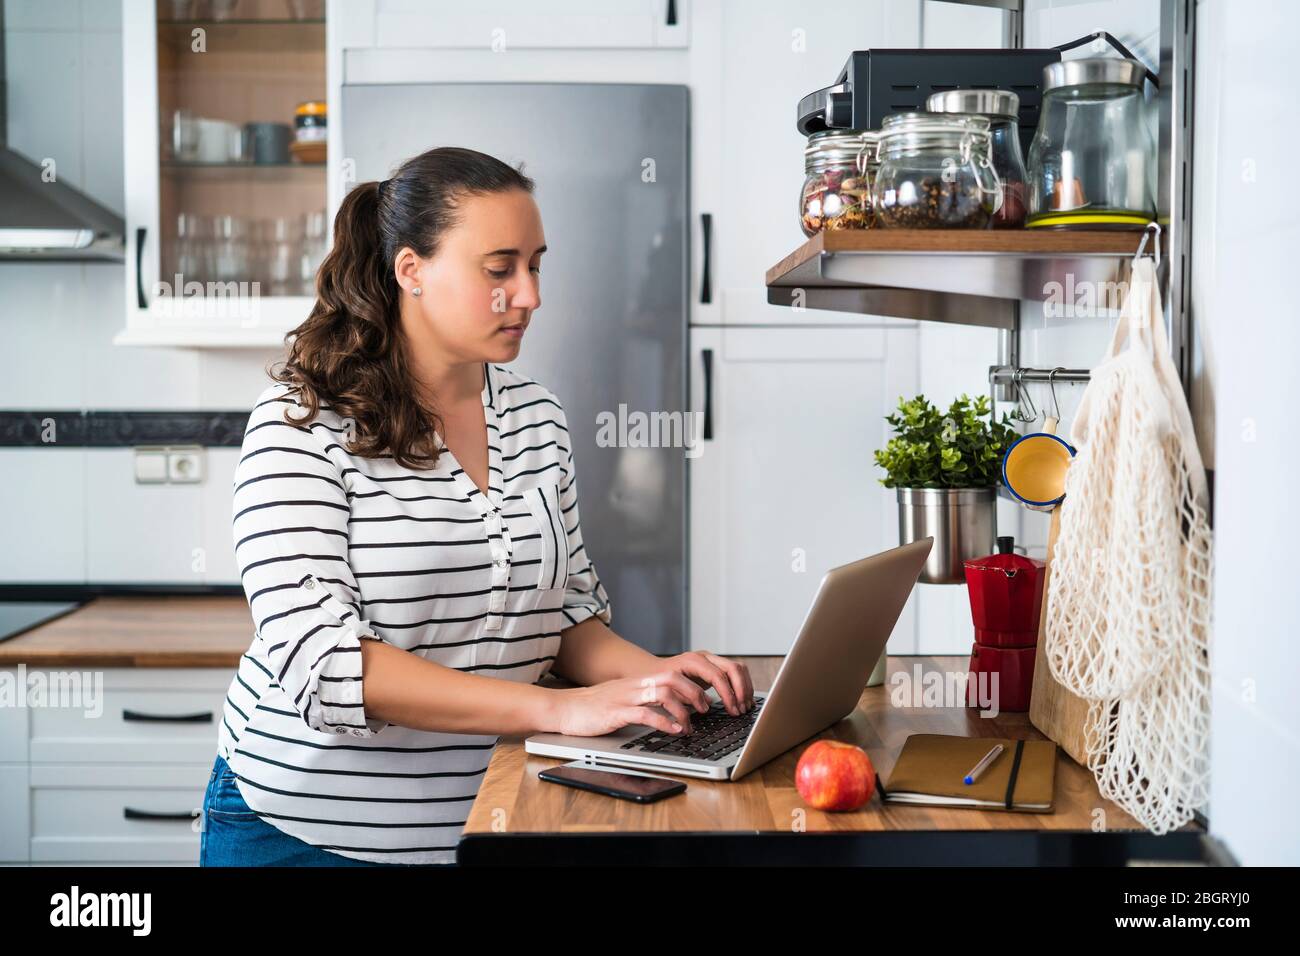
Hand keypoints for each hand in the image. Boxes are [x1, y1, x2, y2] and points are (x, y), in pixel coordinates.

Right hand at [550, 667, 714, 737]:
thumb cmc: (593, 707)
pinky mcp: (616, 713)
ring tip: (689, 726)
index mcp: (637, 682)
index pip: (672, 674)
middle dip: (693, 693)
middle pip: (672, 678)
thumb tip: (668, 709)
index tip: (702, 701)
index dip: (691, 686)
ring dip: (682, 710)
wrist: (564, 708)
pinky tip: (673, 731)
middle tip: (703, 710)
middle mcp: (634, 686)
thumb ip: (643, 700)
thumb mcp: (622, 698)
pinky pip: (645, 714)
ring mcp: (625, 698)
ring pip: (663, 694)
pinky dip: (664, 723)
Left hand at [660, 650, 753, 716]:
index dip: (728, 694)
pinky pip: (735, 672)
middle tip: (742, 709)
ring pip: (738, 668)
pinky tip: (743, 699)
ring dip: (745, 688)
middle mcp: (705, 657)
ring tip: (745, 706)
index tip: (733, 709)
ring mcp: (711, 659)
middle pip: (733, 668)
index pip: (718, 675)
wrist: (655, 672)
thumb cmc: (661, 682)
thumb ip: (688, 697)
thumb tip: (706, 706)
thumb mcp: (671, 690)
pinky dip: (742, 685)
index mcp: (693, 661)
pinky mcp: (715, 666)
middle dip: (741, 690)